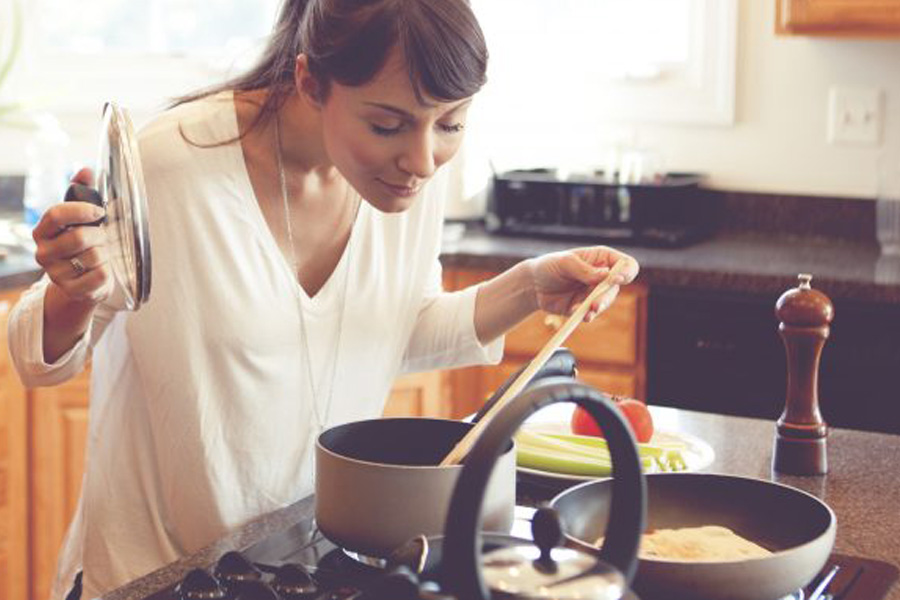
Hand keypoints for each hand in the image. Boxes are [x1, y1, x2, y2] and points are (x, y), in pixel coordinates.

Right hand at [33, 168, 111, 304]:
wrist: (84, 283)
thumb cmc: (83, 246)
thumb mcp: (81, 219)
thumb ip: (83, 192)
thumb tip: (86, 170)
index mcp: (42, 231)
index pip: (55, 214)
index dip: (81, 210)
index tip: (100, 212)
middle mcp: (43, 253)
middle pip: (79, 237)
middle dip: (100, 236)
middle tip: (104, 238)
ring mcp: (55, 274)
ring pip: (94, 257)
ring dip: (106, 254)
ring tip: (102, 255)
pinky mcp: (72, 291)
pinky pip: (100, 276)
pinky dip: (109, 272)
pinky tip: (103, 271)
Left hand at [527, 246, 638, 321]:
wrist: (532, 285)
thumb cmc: (549, 266)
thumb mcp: (565, 263)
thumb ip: (585, 270)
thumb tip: (606, 274)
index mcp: (601, 258)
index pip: (626, 264)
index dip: (626, 272)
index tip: (616, 279)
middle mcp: (602, 276)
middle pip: (616, 287)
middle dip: (606, 296)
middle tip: (595, 304)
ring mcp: (594, 292)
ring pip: (606, 302)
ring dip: (598, 308)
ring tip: (587, 312)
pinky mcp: (585, 306)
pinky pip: (592, 313)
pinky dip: (586, 315)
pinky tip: (578, 314)